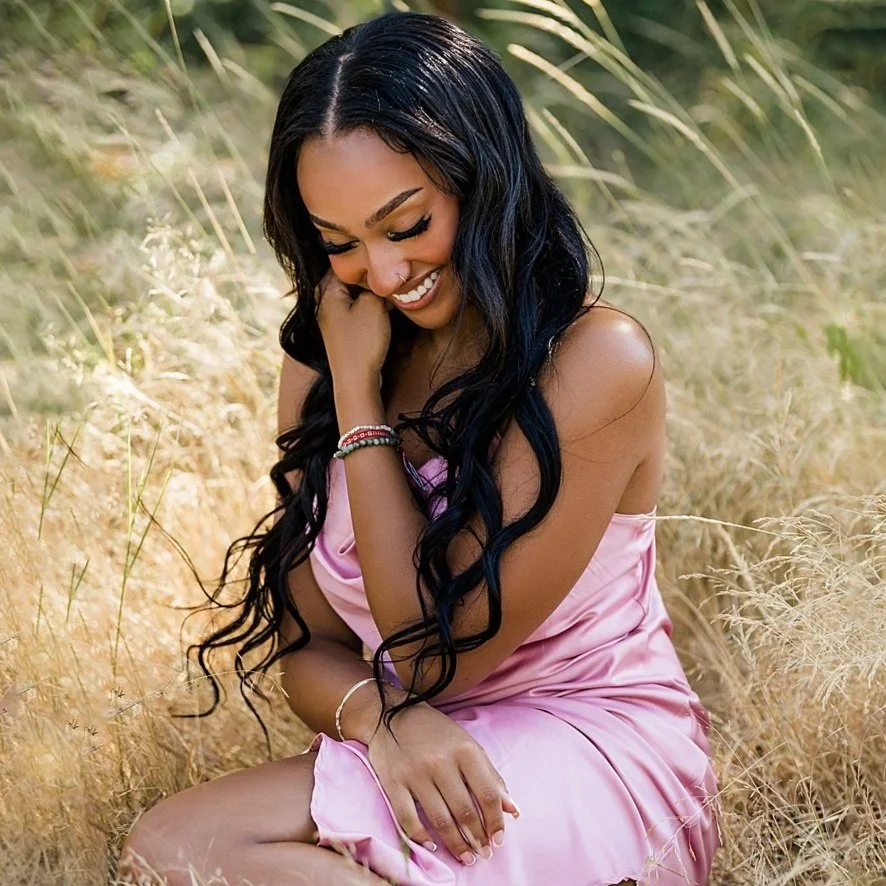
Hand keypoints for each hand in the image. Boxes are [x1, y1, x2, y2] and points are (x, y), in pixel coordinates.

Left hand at [314, 269, 391, 385]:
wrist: (356, 381)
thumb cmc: (362, 342)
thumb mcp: (373, 304)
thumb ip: (375, 284)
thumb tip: (380, 275)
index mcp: (325, 291)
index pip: (348, 263)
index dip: (369, 263)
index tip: (387, 265)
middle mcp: (323, 302)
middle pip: (351, 279)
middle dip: (371, 280)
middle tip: (391, 280)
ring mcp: (331, 317)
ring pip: (355, 294)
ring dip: (372, 295)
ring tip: (389, 297)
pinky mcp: (341, 330)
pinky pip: (356, 309)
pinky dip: (369, 308)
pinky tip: (384, 312)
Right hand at [367, 703, 518, 864]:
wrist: (391, 715)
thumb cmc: (436, 732)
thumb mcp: (468, 745)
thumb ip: (490, 776)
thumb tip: (512, 810)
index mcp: (464, 750)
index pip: (487, 794)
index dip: (496, 821)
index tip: (498, 839)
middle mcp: (440, 762)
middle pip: (465, 811)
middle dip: (477, 838)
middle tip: (483, 854)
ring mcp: (415, 773)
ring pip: (440, 820)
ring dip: (456, 844)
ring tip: (466, 856)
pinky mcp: (393, 783)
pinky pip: (408, 819)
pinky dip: (421, 837)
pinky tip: (433, 845)